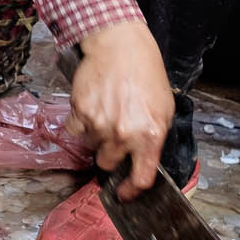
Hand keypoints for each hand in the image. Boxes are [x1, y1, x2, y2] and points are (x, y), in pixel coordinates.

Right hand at [69, 21, 173, 197]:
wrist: (120, 46)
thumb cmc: (145, 73)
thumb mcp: (164, 108)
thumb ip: (155, 138)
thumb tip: (144, 161)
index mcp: (149, 136)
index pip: (141, 178)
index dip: (131, 191)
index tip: (125, 193)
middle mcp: (123, 134)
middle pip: (108, 164)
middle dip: (111, 155)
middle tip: (114, 136)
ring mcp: (99, 124)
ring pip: (91, 146)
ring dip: (96, 136)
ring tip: (106, 112)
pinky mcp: (79, 112)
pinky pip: (74, 130)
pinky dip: (79, 123)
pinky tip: (90, 108)